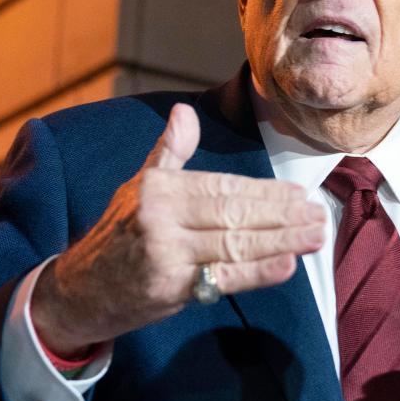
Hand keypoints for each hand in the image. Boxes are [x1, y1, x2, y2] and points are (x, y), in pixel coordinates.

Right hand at [31, 103, 325, 355]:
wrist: (80, 289)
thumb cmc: (121, 233)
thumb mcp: (140, 186)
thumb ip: (169, 151)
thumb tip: (184, 111)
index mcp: (160, 187)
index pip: (224, 187)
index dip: (265, 192)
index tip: (299, 194)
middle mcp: (161, 216)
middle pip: (235, 214)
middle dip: (282, 216)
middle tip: (318, 215)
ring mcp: (165, 252)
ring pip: (235, 244)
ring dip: (282, 241)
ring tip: (315, 236)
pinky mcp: (170, 287)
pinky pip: (223, 278)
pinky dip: (258, 273)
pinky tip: (288, 266)